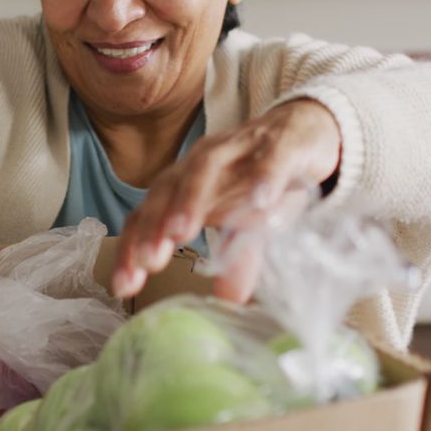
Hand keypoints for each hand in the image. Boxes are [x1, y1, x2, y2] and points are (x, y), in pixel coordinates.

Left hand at [112, 99, 340, 301]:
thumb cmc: (262, 180)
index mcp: (184, 183)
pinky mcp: (280, 142)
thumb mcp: (248, 226)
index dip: (132, 248)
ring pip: (206, 168)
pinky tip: (260, 202)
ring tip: (181, 234)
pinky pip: (269, 159)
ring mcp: (239, 149)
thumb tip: (228, 299)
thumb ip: (236, 258)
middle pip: (168, 189)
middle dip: (155, 225)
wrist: (306, 131)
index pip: (147, 214)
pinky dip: (263, 178)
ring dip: (191, 199)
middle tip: (148, 262)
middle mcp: (203, 162)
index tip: (124, 287)